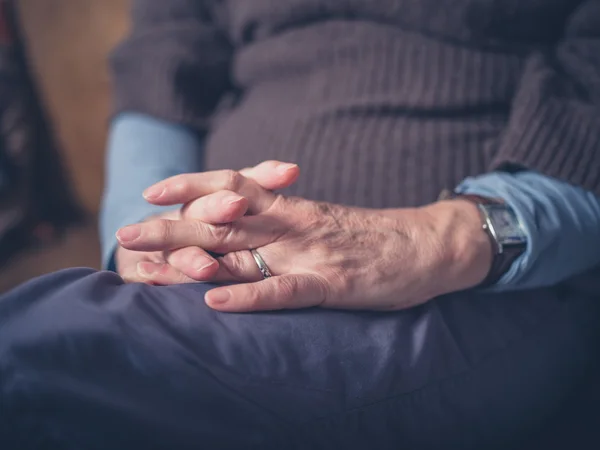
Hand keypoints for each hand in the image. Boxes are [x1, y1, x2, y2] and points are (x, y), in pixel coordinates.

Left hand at [117, 164, 492, 311]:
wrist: (426, 243)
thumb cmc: (371, 238)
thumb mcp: (322, 225)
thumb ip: (284, 229)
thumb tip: (246, 237)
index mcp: (291, 210)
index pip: (232, 187)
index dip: (190, 185)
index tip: (150, 191)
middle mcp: (292, 224)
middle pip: (223, 217)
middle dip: (171, 224)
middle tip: (126, 232)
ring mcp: (311, 252)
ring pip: (245, 248)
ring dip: (194, 254)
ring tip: (151, 262)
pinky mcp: (333, 283)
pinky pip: (285, 289)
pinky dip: (250, 295)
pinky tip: (216, 301)